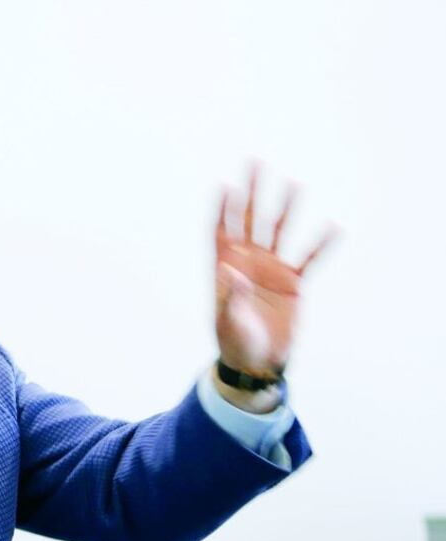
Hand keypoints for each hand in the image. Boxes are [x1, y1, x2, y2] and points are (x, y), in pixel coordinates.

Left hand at [214, 166, 334, 378]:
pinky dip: (320, 244)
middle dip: (252, 191)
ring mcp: (271, 269)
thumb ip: (230, 295)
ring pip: (279, 230)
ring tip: (294, 182)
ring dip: (286, 207)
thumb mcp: (228, 321)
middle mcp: (247, 261)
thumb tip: (232, 270)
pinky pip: (309, 258)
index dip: (222, 208)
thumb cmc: (234, 342)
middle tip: (255, 162)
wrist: (257, 362)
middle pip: (250, 219)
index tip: (225, 184)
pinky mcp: (292, 282)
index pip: (221, 230)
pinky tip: (333, 226)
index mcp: (225, 268)